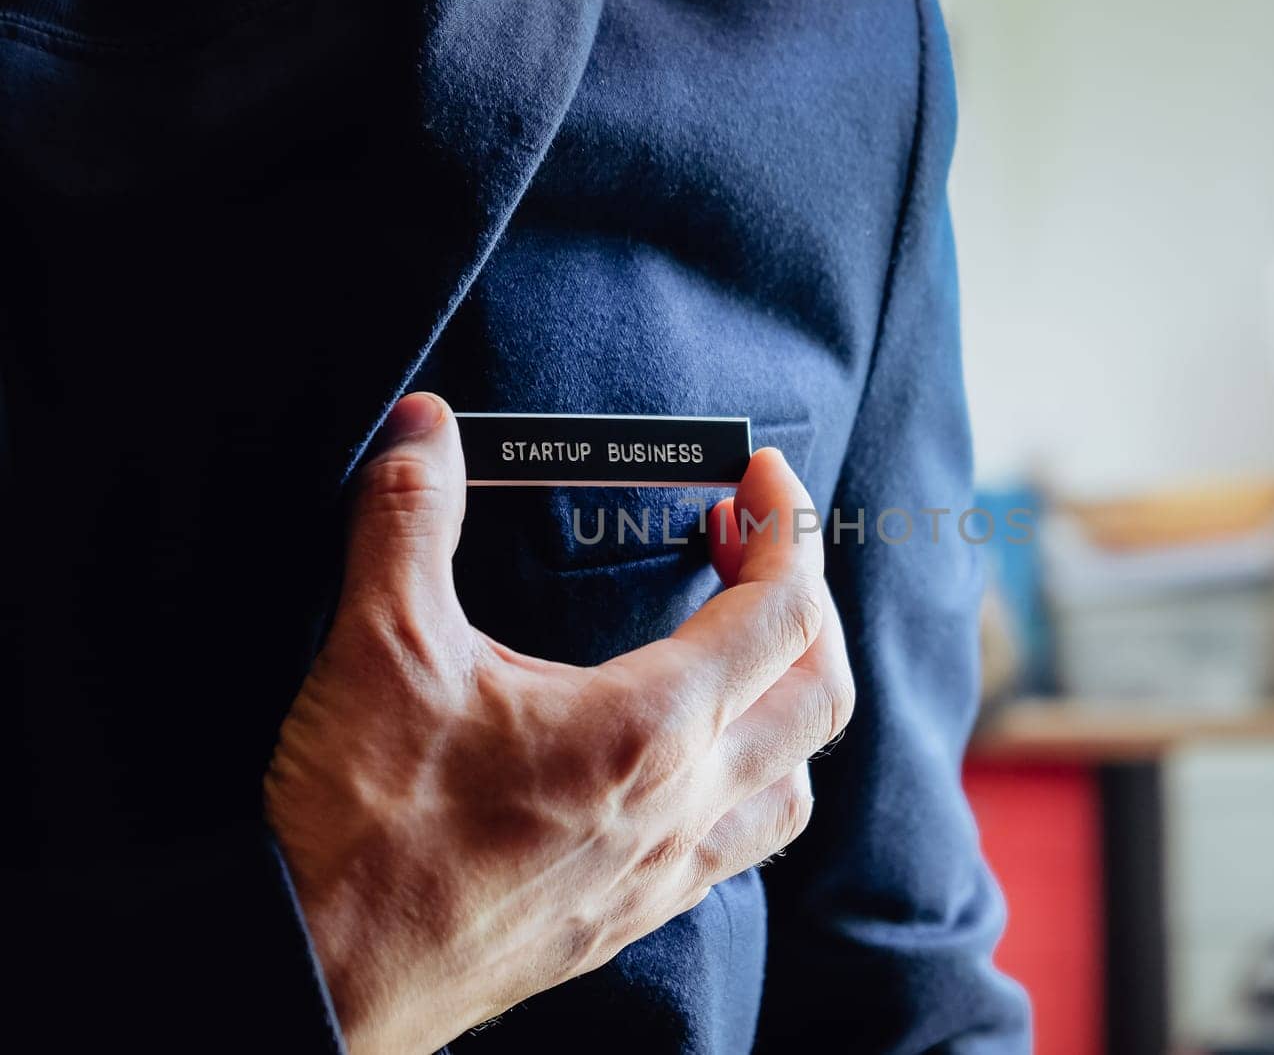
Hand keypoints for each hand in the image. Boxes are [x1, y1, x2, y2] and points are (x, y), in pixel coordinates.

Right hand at [265, 393, 853, 1054]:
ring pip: (794, 780)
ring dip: (790, 700)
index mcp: (648, 728)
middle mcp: (681, 805)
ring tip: (735, 651)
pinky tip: (688, 762)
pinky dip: (749, 783)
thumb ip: (407, 519)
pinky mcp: (630, 918)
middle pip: (820, 693)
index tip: (760, 479)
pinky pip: (739, 847)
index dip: (789, 527)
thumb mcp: (378, 648)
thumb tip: (424, 430)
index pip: (783, 612)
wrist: (319, 976)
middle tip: (742, 545)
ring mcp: (664, 873)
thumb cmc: (359, 828)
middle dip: (805, 601)